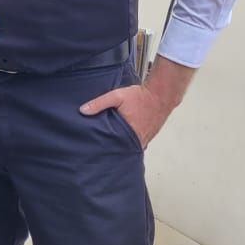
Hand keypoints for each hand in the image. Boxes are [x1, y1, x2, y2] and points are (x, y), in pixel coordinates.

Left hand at [79, 56, 194, 148]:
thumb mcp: (117, 96)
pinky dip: (132, 141)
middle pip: (124, 150)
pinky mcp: (150, 135)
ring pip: (132, 147)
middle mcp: (139, 139)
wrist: (161, 93)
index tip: (97, 150)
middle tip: (103, 150)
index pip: (115, 148)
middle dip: (114, 149)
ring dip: (123, 145)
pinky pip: (139, 142)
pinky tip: (125, 138)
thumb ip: (99, 103)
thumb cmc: (140, 96)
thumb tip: (83, 110)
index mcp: (130, 134)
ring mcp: (146, 138)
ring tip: (113, 145)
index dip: (106, 149)